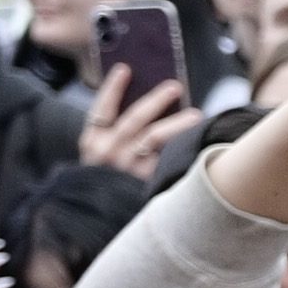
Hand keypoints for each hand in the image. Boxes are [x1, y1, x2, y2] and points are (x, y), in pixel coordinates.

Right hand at [75, 65, 197, 178]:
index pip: (101, 109)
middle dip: (156, 100)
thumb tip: (149, 105)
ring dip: (177, 124)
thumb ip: (114, 136)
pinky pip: (166, 160)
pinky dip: (180, 149)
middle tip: (175, 86)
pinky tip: (197, 144)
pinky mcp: (144, 182)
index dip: (113, 88)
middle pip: (135, 119)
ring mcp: (126, 168)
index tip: (125, 69)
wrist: (95, 218)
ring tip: (196, 116)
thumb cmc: (103, 182)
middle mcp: (107, 152)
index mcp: (91, 142)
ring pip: (154, 138)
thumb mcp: (98, 158)